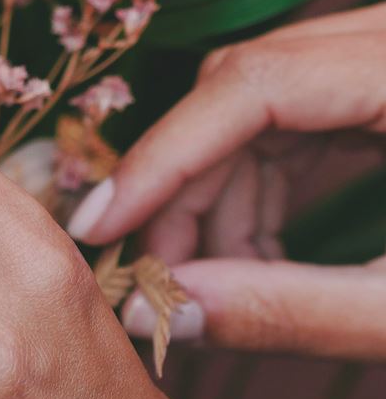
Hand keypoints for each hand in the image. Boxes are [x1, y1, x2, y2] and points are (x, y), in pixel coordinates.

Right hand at [68, 4, 385, 359]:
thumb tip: (166, 314)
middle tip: (152, 278)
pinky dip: (260, 191)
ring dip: (219, 196)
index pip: (257, 84)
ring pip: (260, 106)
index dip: (163, 158)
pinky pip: (295, 124)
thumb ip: (294, 312)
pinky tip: (258, 258)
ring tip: (215, 283)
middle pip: (246, 89)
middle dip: (186, 188)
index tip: (102, 229)